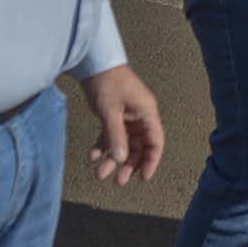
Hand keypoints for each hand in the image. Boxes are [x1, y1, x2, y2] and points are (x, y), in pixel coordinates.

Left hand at [81, 65, 163, 184]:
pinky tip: (92, 156)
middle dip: (128, 165)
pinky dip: (103, 146)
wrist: (94, 64)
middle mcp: (140, 117)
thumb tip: (120, 160)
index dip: (151, 161)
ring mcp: (127, 117)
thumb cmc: (108, 84)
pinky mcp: (114, 116)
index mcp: (147, 113)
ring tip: (100, 173)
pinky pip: (111, 136)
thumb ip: (116, 136)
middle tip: (118, 181)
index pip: (155, 142)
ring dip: (113, 159)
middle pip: (139, 147)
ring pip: (124, 144)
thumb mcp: (111, 111)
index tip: (143, 178)